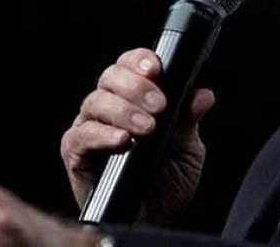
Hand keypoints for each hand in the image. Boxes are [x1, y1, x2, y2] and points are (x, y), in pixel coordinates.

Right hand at [60, 47, 215, 222]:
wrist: (153, 219)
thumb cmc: (167, 182)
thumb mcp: (187, 150)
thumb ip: (189, 120)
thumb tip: (203, 95)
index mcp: (135, 98)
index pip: (130, 65)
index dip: (140, 60)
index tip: (156, 68)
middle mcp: (109, 108)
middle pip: (111, 77)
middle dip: (136, 86)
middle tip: (159, 106)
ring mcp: (90, 128)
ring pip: (96, 101)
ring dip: (124, 110)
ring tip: (148, 128)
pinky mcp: (75, 153)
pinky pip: (80, 135)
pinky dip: (102, 134)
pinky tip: (122, 140)